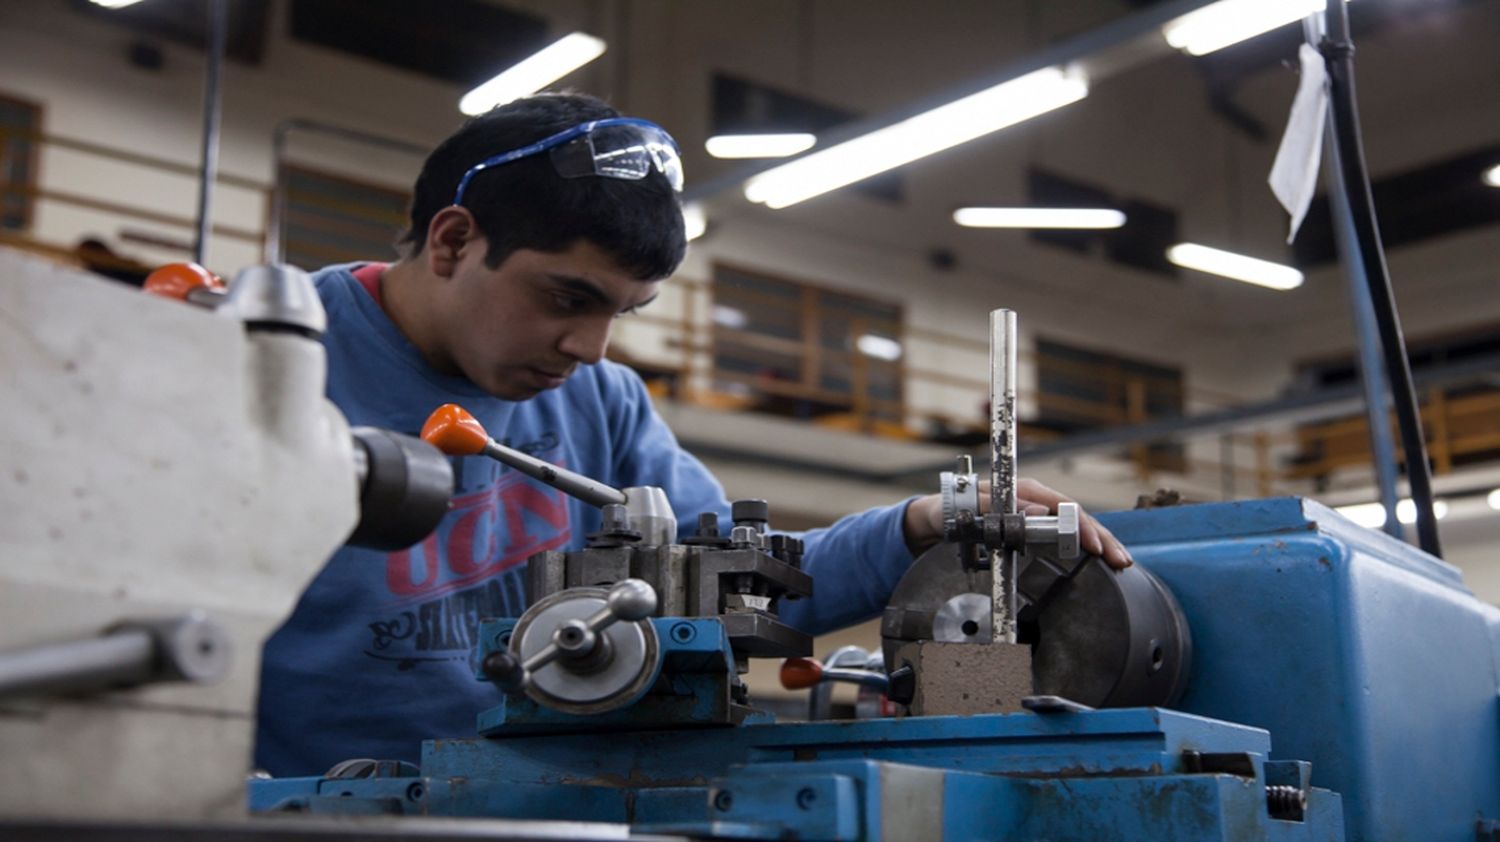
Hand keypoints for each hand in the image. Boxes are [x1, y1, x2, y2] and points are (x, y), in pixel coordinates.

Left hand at [902, 478, 1132, 569]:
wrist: (939, 518)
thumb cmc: (952, 509)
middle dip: (1102, 537)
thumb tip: (1039, 513)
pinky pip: (1066, 536)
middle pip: (1077, 516)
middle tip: (1121, 559)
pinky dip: (1086, 548)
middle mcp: (1035, 500)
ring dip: (1100, 543)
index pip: (1063, 507)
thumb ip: (999, 508)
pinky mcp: (1035, 530)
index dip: (1081, 526)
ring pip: (1076, 527)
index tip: (1094, 545)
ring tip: (1121, 562)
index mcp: (1024, 491)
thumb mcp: (969, 507)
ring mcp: (1037, 515)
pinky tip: (1102, 560)